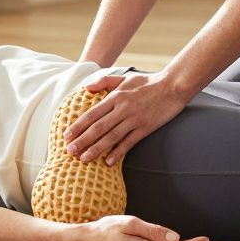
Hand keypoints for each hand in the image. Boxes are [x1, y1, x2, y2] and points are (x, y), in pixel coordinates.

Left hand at [64, 71, 188, 166]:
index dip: (78, 126)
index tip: (66, 136)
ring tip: (84, 159)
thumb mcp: (124, 77)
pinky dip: (118, 152)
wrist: (173, 86)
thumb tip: (86, 88)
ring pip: (111, 137)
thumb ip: (104, 82)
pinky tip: (109, 162)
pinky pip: (129, 142)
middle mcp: (123, 108)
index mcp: (116, 96)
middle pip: (98, 128)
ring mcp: (134, 119)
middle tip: (70, 151)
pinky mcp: (146, 128)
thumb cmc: (147, 82)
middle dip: (82, 141)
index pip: (92, 114)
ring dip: (96, 149)